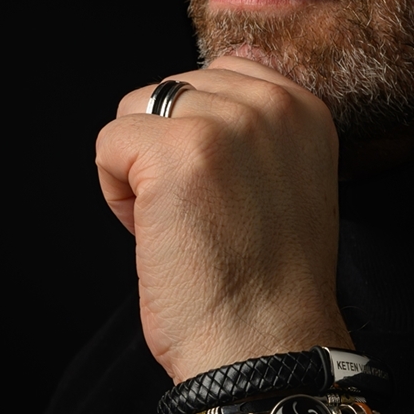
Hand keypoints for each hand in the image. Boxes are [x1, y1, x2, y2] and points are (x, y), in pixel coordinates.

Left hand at [96, 56, 352, 383]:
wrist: (266, 342)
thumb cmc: (270, 276)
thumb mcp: (290, 175)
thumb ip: (259, 124)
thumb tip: (202, 83)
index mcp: (304, 107)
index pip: (224, 72)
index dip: (204, 130)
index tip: (223, 185)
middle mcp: (271, 104)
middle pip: (176, 88)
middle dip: (170, 145)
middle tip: (200, 210)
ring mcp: (225, 123)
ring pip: (137, 108)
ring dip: (140, 165)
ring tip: (176, 218)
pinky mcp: (176, 151)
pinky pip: (109, 142)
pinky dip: (114, 190)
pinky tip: (153, 228)